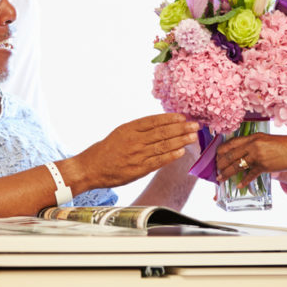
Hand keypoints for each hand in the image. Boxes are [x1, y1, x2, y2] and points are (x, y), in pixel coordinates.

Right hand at [69, 113, 198, 191]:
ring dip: (180, 141)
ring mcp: (136, 155)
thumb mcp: (120, 133)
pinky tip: (181, 151)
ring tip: (193, 137)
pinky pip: (157, 161)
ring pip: (162, 146)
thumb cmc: (106, 150)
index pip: (153, 121)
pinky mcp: (137, 169)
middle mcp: (134, 140)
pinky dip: (170, 156)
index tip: (183, 117)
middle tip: (195, 125)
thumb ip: (139, 130)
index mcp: (129, 128)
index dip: (170, 119)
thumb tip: (162, 126)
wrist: (90, 168)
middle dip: (180, 128)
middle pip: (161, 132)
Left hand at [215, 133, 286, 189]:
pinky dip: (243, 181)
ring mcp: (257, 156)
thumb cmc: (282, 144)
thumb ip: (252, 143)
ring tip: (221, 178)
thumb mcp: (264, 139)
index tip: (216, 156)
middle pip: (231, 155)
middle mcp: (253, 145)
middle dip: (221, 163)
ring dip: (227, 173)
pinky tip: (239, 185)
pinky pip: (250, 175)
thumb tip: (241, 151)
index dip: (221, 151)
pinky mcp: (263, 166)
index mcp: (252, 137)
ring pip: (237, 165)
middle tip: (216, 169)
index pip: (231, 143)